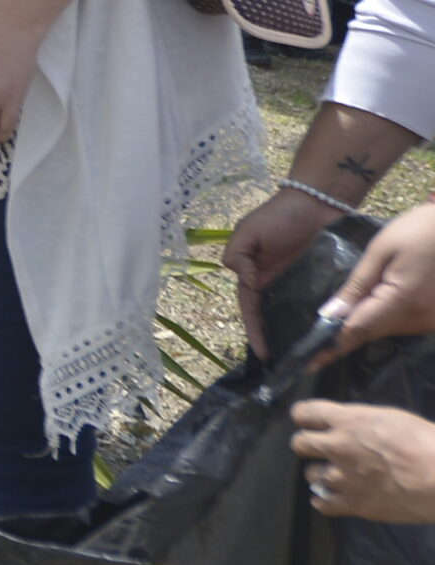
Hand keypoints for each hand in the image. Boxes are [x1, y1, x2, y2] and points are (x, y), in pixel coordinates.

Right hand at [222, 187, 345, 357]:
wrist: (319, 200)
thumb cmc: (279, 215)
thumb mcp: (247, 232)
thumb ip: (237, 256)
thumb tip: (245, 282)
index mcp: (255, 275)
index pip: (251, 309)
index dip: (255, 331)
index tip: (264, 354)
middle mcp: (277, 283)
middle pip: (273, 317)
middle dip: (276, 339)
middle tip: (286, 364)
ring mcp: (302, 283)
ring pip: (297, 314)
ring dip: (298, 332)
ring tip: (307, 355)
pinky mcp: (324, 280)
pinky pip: (321, 303)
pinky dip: (322, 318)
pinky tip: (327, 334)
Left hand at [290, 401, 434, 522]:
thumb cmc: (427, 443)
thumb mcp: (392, 419)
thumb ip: (362, 422)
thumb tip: (351, 427)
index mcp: (348, 421)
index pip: (304, 413)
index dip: (305, 417)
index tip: (310, 422)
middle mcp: (337, 447)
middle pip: (299, 443)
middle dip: (307, 445)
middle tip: (322, 449)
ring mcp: (342, 477)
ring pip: (310, 474)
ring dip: (321, 474)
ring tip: (337, 476)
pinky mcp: (353, 504)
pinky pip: (322, 503)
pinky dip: (324, 500)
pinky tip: (332, 498)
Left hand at [316, 201, 434, 361]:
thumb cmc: (421, 230)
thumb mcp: (381, 252)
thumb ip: (356, 286)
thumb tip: (331, 315)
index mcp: (402, 302)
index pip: (358, 331)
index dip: (332, 347)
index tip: (309, 363)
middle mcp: (421, 319)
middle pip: (373, 332)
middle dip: (346, 330)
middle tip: (319, 333)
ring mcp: (432, 320)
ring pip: (389, 328)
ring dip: (368, 321)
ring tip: (346, 311)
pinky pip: (405, 321)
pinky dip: (386, 315)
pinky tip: (377, 301)